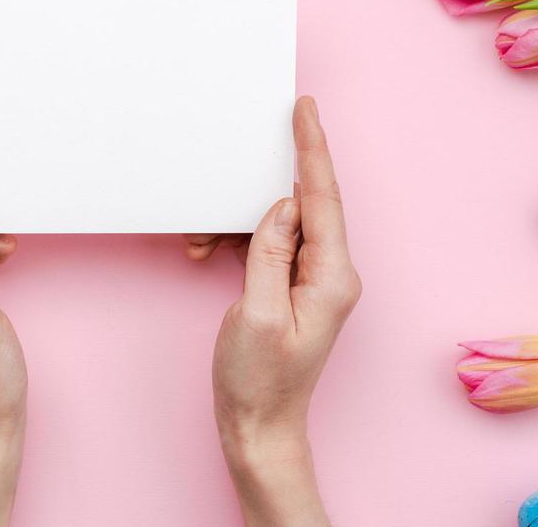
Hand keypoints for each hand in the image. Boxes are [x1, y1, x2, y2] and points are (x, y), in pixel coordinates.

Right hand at [208, 96, 361, 526]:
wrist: (259, 428)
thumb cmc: (258, 381)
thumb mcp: (254, 313)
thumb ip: (270, 252)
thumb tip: (282, 205)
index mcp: (332, 277)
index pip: (323, 198)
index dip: (312, 149)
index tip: (305, 109)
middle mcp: (332, 274)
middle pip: (304, 205)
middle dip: (264, 182)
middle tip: (245, 153)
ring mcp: (315, 281)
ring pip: (280, 225)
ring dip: (239, 224)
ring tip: (205, 244)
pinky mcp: (294, 288)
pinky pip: (270, 245)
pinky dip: (239, 243)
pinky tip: (211, 254)